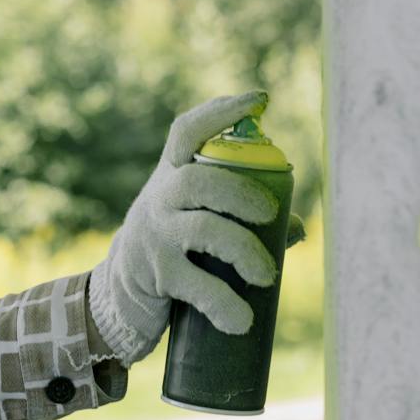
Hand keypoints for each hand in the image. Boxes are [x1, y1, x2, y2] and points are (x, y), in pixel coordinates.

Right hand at [87, 91, 291, 364]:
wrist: (121, 292)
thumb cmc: (176, 245)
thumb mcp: (199, 219)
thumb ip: (246, 218)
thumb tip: (298, 229)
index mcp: (173, 173)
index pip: (188, 131)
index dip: (221, 113)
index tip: (260, 100)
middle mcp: (161, 197)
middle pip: (200, 180)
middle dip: (242, 193)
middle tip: (270, 215)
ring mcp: (155, 235)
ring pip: (203, 230)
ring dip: (243, 250)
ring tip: (269, 275)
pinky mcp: (156, 274)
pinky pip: (194, 285)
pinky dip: (223, 303)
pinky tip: (241, 320)